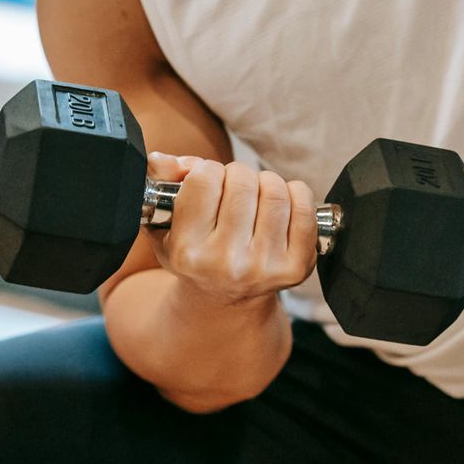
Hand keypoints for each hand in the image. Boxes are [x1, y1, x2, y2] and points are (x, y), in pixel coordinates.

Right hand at [144, 153, 318, 306]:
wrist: (225, 300)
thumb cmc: (195, 251)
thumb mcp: (163, 222)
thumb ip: (159, 180)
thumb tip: (181, 163)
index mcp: (188, 251)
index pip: (204, 178)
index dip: (206, 171)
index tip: (207, 183)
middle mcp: (226, 263)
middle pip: (242, 180)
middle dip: (238, 175)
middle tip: (234, 190)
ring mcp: (264, 266)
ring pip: (275, 190)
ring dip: (266, 183)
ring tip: (256, 198)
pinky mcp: (296, 267)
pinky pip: (304, 207)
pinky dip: (295, 194)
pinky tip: (281, 206)